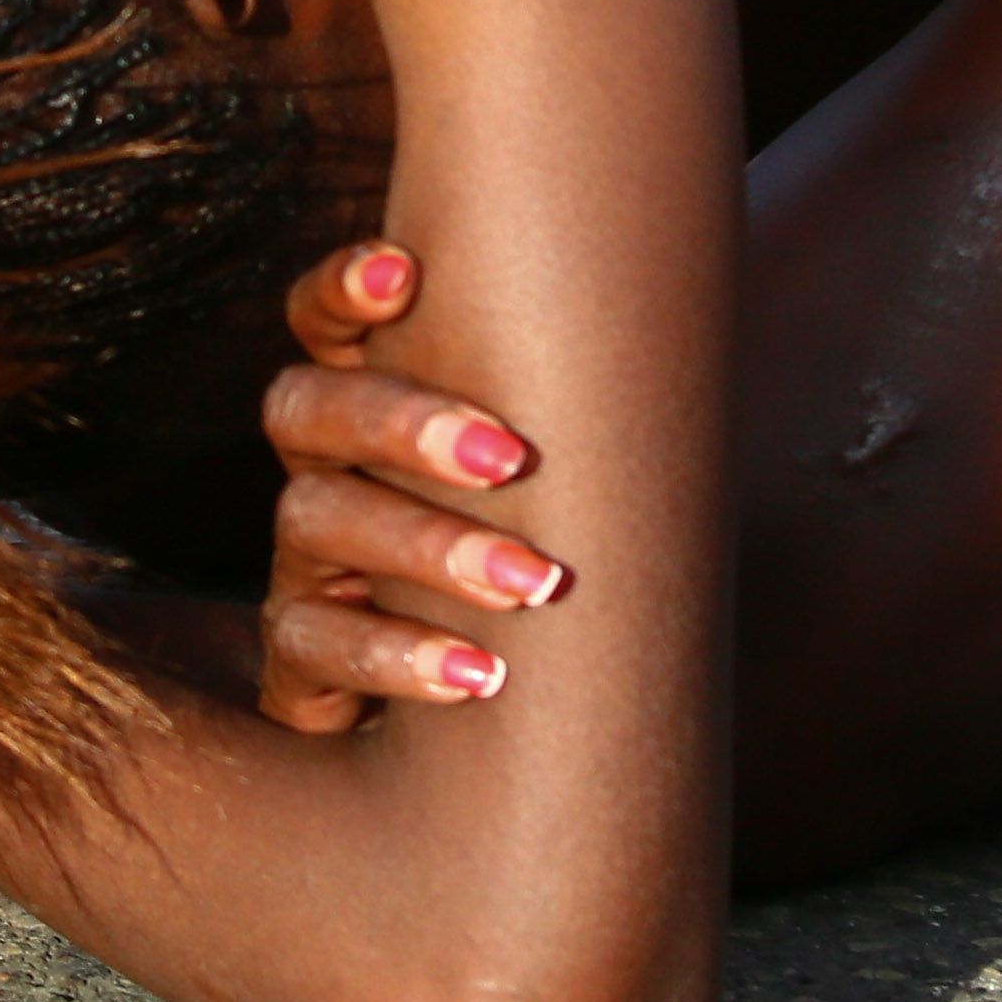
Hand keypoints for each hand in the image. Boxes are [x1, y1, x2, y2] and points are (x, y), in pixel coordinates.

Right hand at [253, 240, 563, 731]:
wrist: (483, 731)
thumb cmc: (535, 568)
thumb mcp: (546, 490)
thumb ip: (571, 416)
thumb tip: (698, 327)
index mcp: (375, 409)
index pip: (323, 324)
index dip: (342, 292)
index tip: (403, 271)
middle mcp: (326, 471)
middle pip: (308, 410)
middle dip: (403, 423)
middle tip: (510, 458)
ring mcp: (305, 564)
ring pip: (317, 521)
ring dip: (429, 547)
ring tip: (532, 583)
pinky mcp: (302, 660)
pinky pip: (310, 643)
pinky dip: (394, 655)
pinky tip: (478, 674)